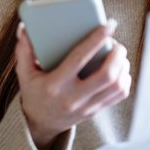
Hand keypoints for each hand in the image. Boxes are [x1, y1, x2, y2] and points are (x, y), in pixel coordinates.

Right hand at [15, 20, 130, 149]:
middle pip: (106, 76)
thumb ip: (24, 50)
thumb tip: (24, 28)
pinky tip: (120, 68)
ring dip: (123, 66)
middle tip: (116, 43)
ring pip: (116, 86)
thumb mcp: (25, 73)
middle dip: (117, 55)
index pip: (79, 58)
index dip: (96, 39)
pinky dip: (124, 79)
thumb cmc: (34, 92)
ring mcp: (87, 107)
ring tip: (118, 54)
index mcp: (55, 84)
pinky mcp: (96, 111)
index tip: (109, 25)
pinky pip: (119, 95)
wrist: (40, 124)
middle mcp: (73, 98)